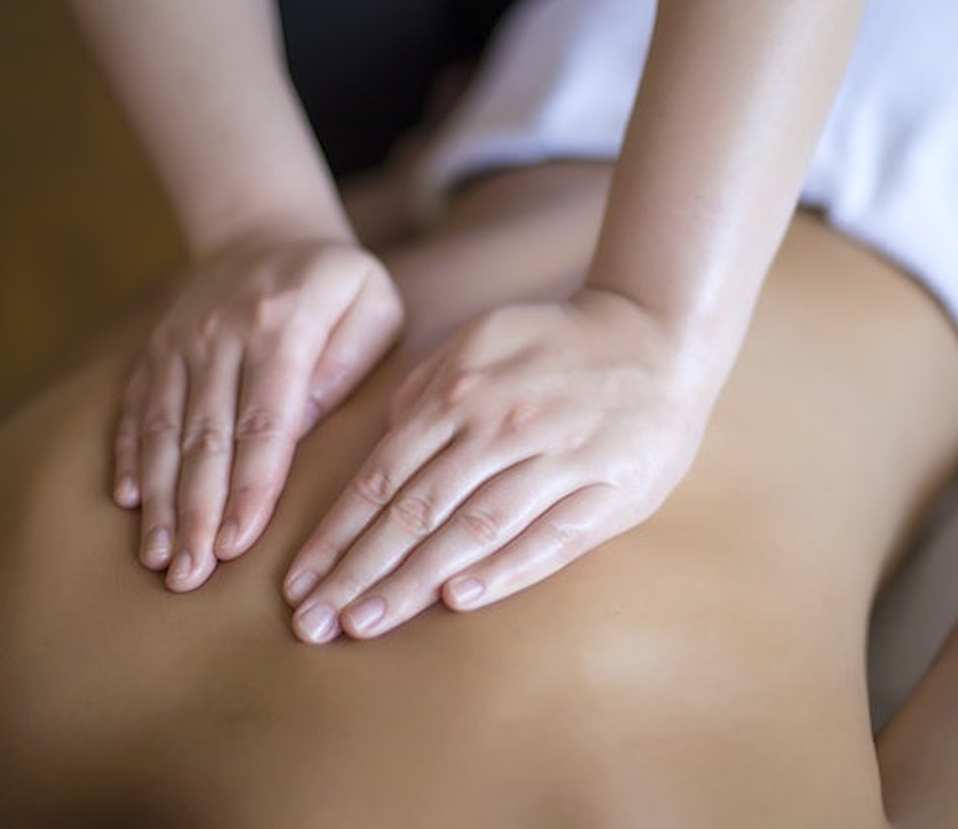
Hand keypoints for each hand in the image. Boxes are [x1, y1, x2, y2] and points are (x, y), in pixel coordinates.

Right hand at [114, 234, 403, 591]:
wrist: (265, 228)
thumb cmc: (337, 281)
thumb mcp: (371, 304)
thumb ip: (348, 363)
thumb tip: (304, 429)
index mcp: (283, 325)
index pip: (264, 421)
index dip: (249, 486)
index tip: (236, 543)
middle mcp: (220, 334)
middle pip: (206, 437)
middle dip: (195, 511)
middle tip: (190, 575)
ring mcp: (179, 342)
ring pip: (165, 430)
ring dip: (160, 498)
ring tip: (159, 557)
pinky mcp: (156, 349)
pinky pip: (138, 408)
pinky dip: (131, 455)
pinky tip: (127, 503)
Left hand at [282, 288, 715, 642]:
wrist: (658, 335)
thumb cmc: (557, 346)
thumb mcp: (481, 340)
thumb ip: (426, 389)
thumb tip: (381, 441)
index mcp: (461, 391)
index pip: (382, 476)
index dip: (337, 534)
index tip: (300, 583)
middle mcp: (502, 425)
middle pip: (417, 511)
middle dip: (359, 571)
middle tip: (316, 623)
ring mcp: (558, 457)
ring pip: (474, 529)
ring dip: (414, 581)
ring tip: (367, 622)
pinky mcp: (608, 489)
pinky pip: (548, 537)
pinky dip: (502, 570)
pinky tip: (459, 600)